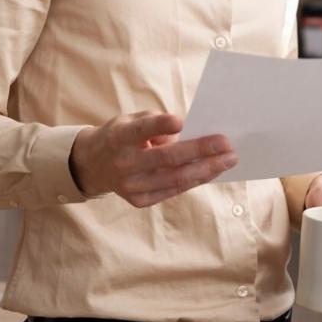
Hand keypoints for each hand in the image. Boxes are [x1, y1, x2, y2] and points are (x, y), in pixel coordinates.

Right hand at [69, 112, 236, 207]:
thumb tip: (189, 133)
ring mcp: (131, 186)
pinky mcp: (139, 201)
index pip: (141, 131)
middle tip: (227, 144)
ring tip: (228, 160)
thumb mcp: (129, 121)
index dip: (160, 126)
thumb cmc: (120, 136)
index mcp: (119, 138)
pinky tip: (212, 171)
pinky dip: (195, 180)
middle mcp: (124, 164)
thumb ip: (155, 123)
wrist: (92, 166)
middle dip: (201, 151)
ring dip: (206, 169)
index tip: (181, 121)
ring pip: (175, 178)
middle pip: (167, 159)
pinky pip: (173, 190)